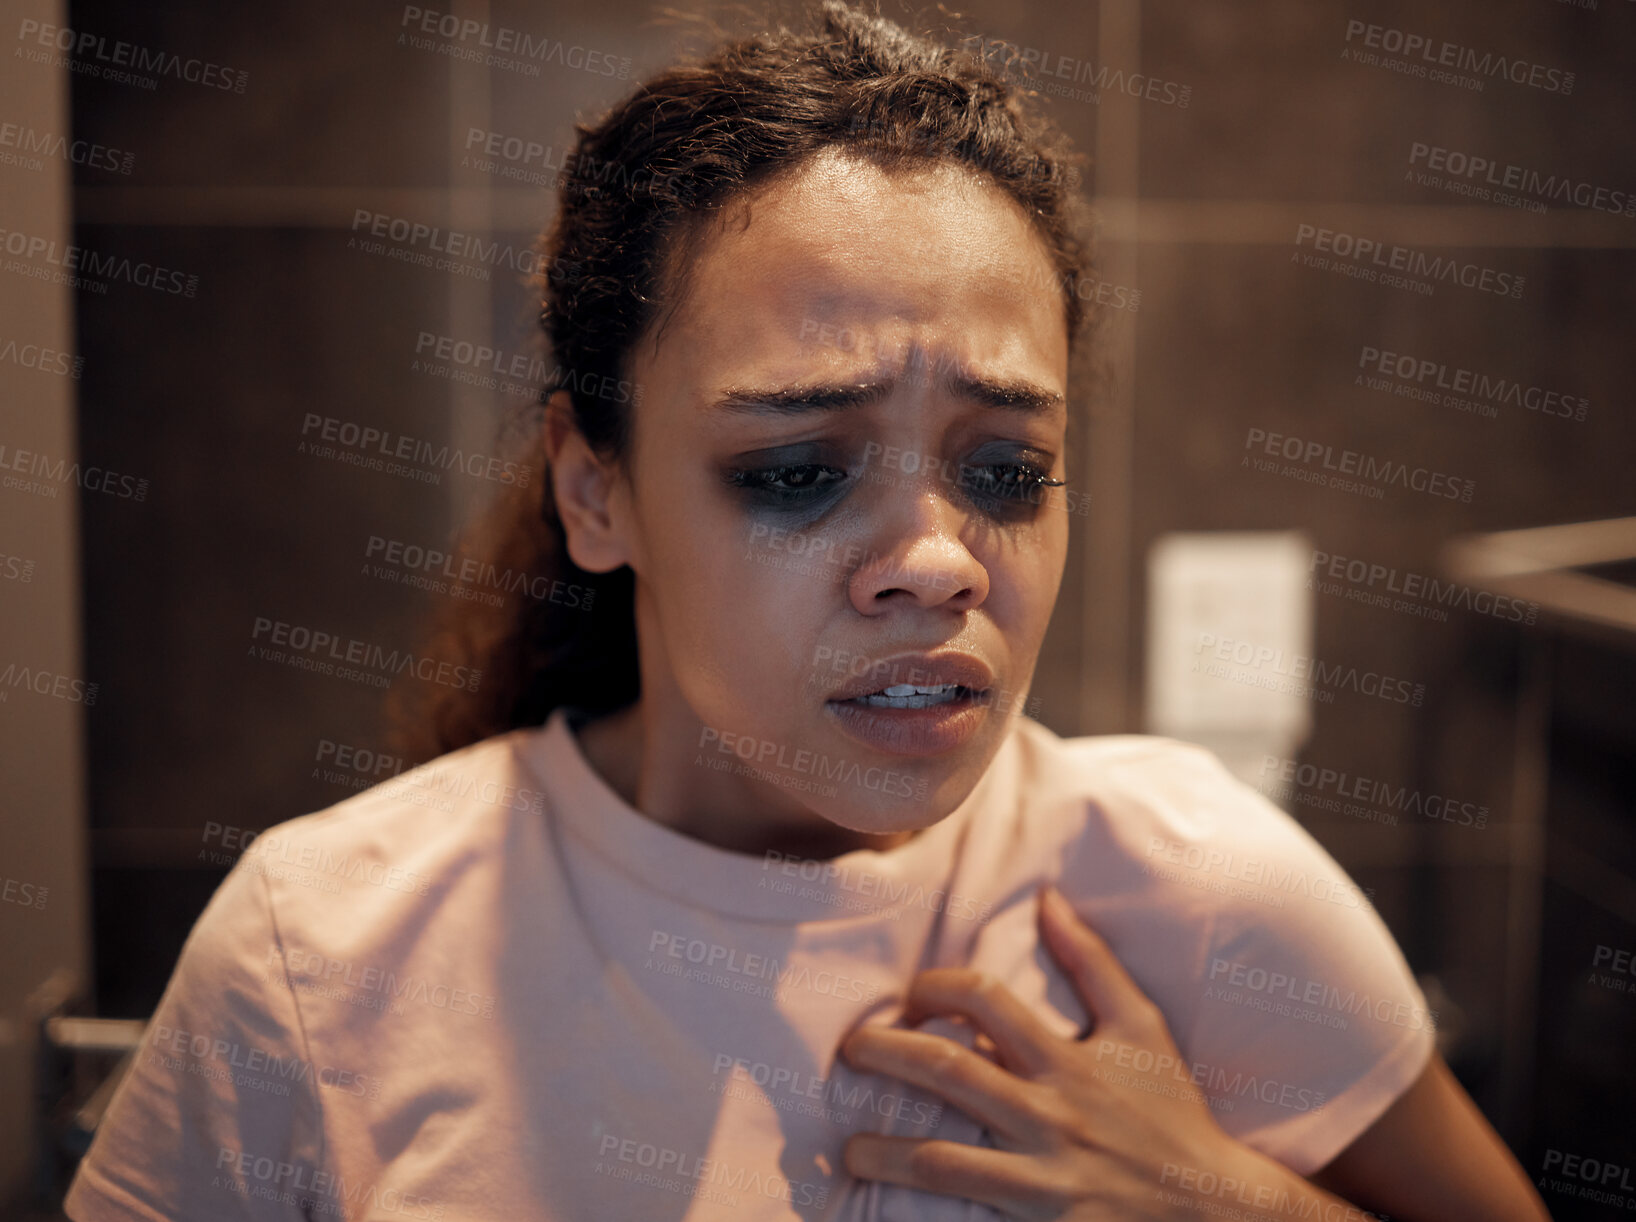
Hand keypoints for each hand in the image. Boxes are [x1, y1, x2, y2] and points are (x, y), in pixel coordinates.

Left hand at [837, 883, 1288, 1219]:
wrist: (1214, 1210)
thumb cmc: (1172, 1112)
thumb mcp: (1141, 1027)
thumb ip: (1091, 961)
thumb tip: (1048, 897)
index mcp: (1067, 1060)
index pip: (985, 999)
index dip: (936, 985)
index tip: (911, 993)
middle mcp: (1049, 1115)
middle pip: (949, 1072)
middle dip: (886, 1054)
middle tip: (848, 1050)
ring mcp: (1042, 1178)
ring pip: (943, 1161)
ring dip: (885, 1152)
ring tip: (848, 1148)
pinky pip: (970, 1213)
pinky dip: (927, 1213)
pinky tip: (890, 1207)